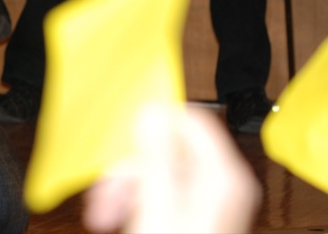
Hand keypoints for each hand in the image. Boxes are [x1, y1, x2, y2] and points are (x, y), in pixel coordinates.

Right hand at [84, 105, 259, 233]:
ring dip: (125, 187)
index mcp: (223, 178)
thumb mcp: (157, 207)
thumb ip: (157, 155)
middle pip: (169, 149)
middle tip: (106, 191)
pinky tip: (114, 218)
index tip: (126, 133)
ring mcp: (206, 202)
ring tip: (104, 215)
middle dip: (131, 166)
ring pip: (158, 171)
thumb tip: (154, 110)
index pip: (195, 119)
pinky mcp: (190, 216)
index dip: (158, 120)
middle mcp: (219, 186)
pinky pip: (158, 192)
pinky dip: (133, 201)